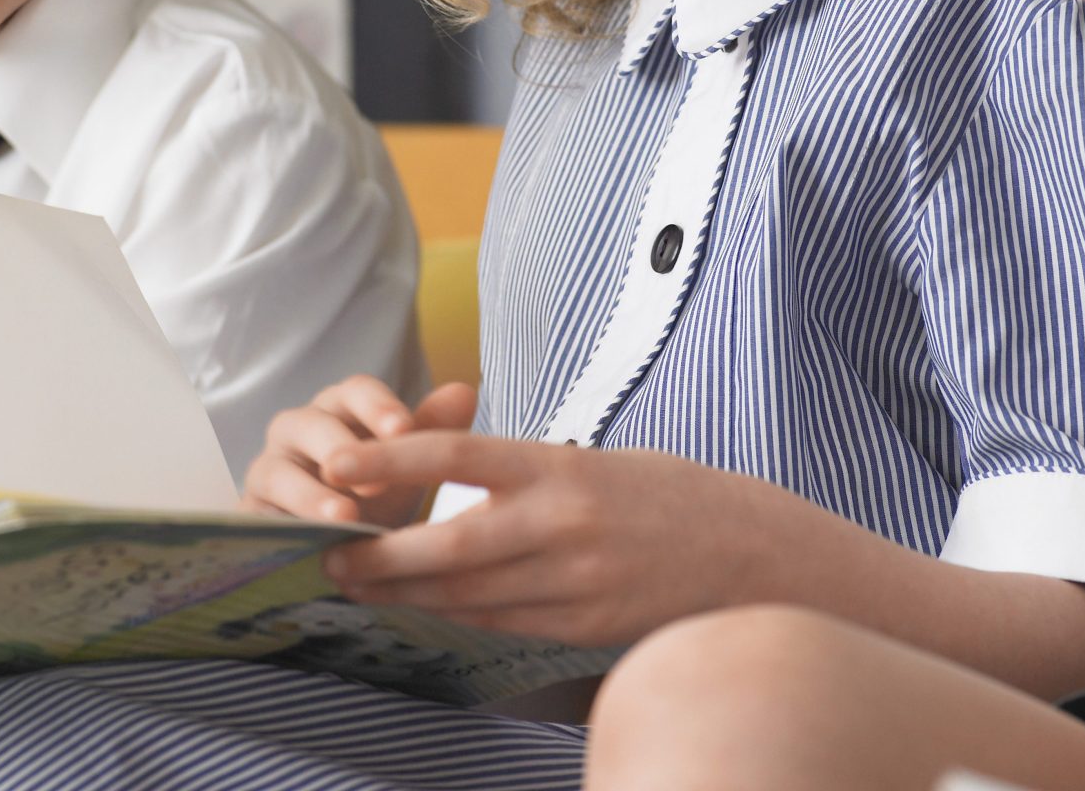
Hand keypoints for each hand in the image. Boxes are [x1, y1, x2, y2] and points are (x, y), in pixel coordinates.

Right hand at [242, 378, 477, 527]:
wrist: (340, 545)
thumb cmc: (377, 493)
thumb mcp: (409, 466)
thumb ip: (433, 430)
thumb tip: (465, 392)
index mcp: (341, 409)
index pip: (355, 391)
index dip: (378, 407)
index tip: (404, 429)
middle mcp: (298, 430)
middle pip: (311, 424)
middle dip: (341, 449)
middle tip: (373, 480)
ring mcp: (268, 468)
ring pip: (277, 471)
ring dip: (311, 496)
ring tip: (345, 520)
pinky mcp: (248, 511)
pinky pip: (254, 515)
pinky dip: (279, 529)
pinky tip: (307, 547)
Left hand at [319, 436, 812, 649]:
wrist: (756, 556)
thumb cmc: (674, 498)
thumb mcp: (602, 463)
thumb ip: (531, 478)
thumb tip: (455, 494)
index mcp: (563, 469)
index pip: (459, 458)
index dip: (392, 464)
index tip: (341, 464)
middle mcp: (563, 527)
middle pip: (446, 548)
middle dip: (380, 556)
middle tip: (328, 556)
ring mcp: (573, 585)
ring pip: (466, 596)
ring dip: (406, 594)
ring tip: (360, 584)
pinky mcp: (583, 626)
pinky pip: (503, 622)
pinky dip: (460, 614)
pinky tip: (428, 608)